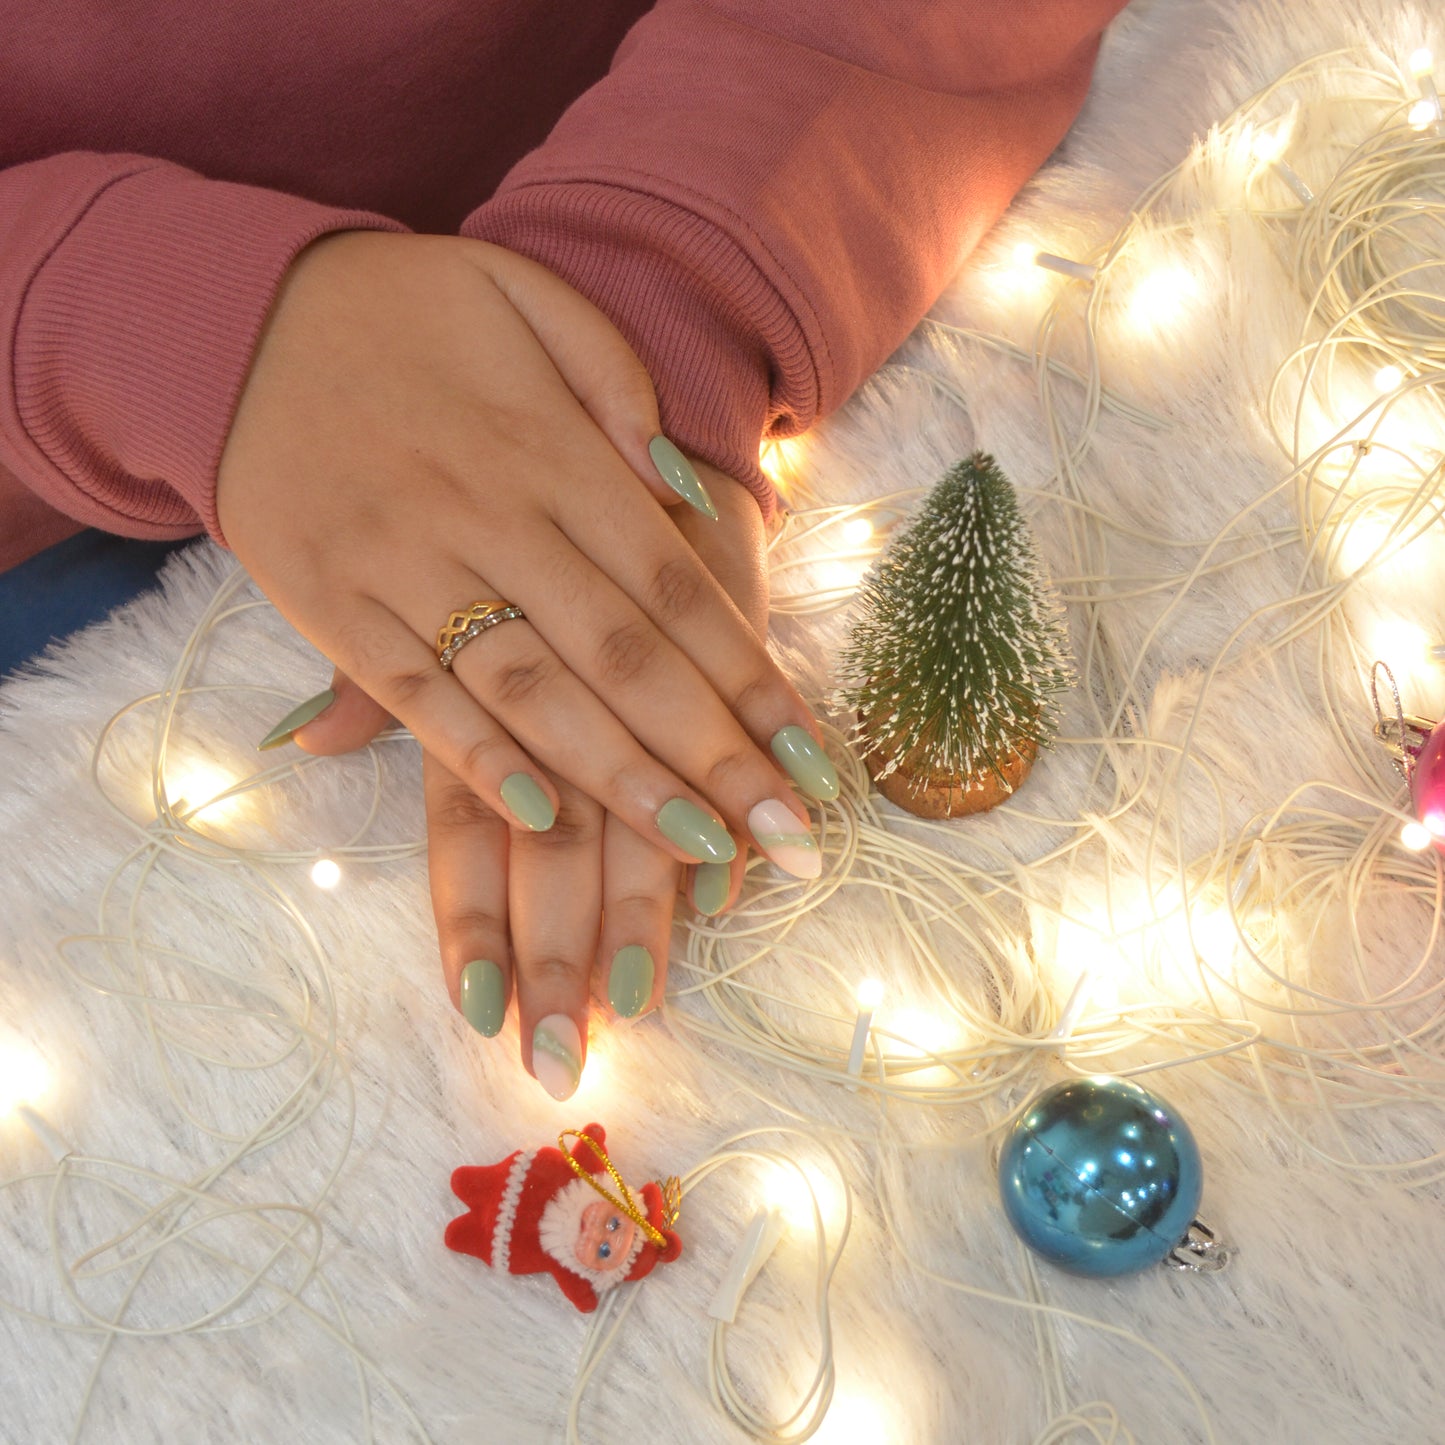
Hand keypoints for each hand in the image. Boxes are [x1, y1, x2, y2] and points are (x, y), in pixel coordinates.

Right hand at [223, 231, 830, 879]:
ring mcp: (404, 564)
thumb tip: (676, 486)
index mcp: (549, 450)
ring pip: (529, 688)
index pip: (675, 587)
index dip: (750, 681)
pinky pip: (410, 693)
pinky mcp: (329, 603)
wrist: (235, 311)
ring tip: (698, 849)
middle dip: (713, 754)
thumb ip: (614, 384)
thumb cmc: (408, 311)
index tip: (813, 759)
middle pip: (622, 655)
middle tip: (788, 837)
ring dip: (617, 775)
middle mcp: (488, 515)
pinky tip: (542, 819)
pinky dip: (474, 756)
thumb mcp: (529, 297)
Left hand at [293, 467, 826, 1098]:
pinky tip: (731, 889)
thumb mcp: (420, 557)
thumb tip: (308, 741)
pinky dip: (724, 788)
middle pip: (555, 831)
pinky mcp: (706, 593)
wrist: (590, 357)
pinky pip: (713, 736)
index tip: (483, 1017)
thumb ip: (377, 665)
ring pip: (645, 778)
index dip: (473, 918)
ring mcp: (634, 634)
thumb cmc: (489, 477)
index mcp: (467, 657)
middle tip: (566, 1060)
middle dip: (560, 947)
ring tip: (647, 1004)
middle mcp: (549, 659)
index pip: (467, 817)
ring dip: (650, 905)